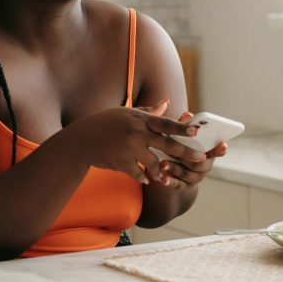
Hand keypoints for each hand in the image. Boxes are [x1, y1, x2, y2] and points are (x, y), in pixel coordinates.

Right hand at [67, 99, 196, 184]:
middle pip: (167, 144)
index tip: (197, 131)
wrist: (82, 140)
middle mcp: (136, 133)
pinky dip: (144, 177)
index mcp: (139, 119)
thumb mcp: (126, 113)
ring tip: (166, 175)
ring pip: (155, 163)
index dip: (182, 127)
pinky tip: (147, 179)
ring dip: (161, 170)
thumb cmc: (105, 123)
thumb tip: (167, 102)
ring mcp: (129, 149)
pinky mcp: (122, 163)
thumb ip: (149, 111)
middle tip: (200, 158)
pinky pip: (139, 174)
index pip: (166, 123)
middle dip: (186, 152)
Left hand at [154, 112, 227, 189]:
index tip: (223, 144)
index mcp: (208, 153)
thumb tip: (187, 114)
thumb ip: (186, 128)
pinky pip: (176, 185)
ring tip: (163, 164)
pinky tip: (161, 178)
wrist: (179, 172)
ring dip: (174, 168)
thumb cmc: (183, 147)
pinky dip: (169, 181)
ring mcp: (194, 178)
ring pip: (186, 174)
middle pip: (199, 164)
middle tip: (173, 150)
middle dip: (186, 157)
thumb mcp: (185, 138)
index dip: (220, 149)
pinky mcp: (183, 186)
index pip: (218, 151)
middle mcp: (204, 167)